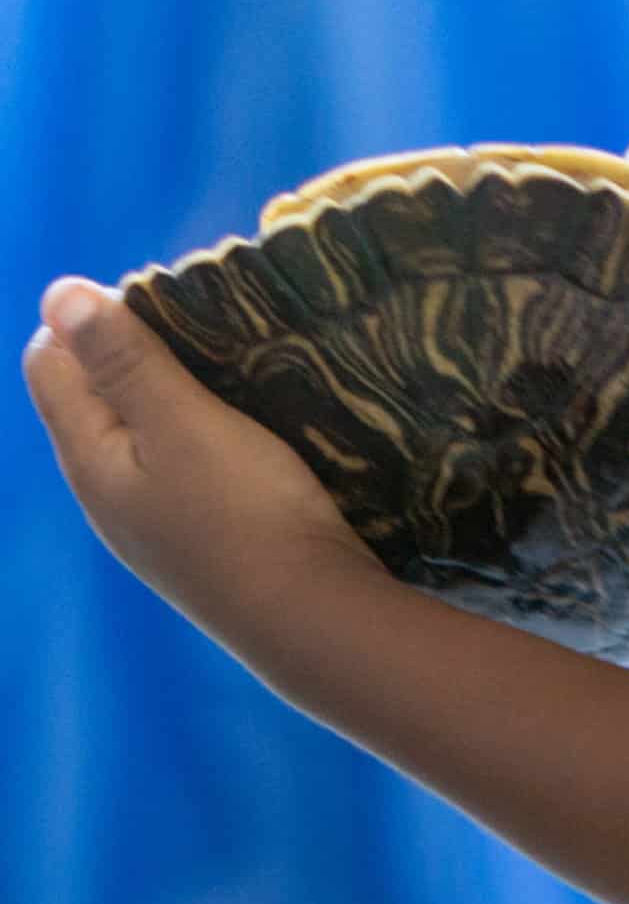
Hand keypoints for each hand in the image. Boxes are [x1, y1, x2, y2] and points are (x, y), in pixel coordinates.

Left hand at [22, 278, 379, 645]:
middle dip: (129, 346)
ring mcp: (146, 515)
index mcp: (87, 458)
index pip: (48, 362)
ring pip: (133, 424)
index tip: (160, 300)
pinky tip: (238, 418)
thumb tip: (57, 292)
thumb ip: (122, 359)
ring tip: (224, 363)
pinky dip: (192, 420)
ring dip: (166, 383)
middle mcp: (103, 489)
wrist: (305, 611)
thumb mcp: (181, 421)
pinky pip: (170, 454)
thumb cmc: (243, 508)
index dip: (90, 317)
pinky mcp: (190, 529)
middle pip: (88, 392)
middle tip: (199, 325)